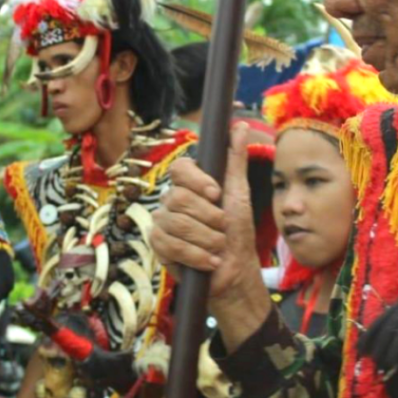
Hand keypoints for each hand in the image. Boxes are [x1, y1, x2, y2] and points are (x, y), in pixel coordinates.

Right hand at [151, 123, 258, 299]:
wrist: (234, 271)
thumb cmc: (238, 231)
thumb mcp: (240, 194)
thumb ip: (235, 160)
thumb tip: (240, 126)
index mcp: (189, 184)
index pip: (180, 169)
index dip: (197, 180)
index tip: (217, 194)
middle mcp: (172, 200)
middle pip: (179, 198)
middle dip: (208, 217)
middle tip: (223, 228)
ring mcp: (162, 222)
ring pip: (175, 222)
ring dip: (205, 239)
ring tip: (218, 247)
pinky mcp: (158, 245)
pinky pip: (169, 244)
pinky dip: (195, 254)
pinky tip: (209, 261)